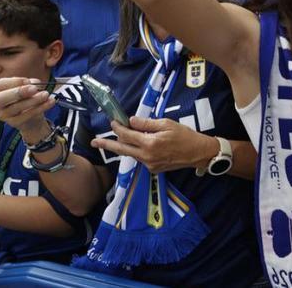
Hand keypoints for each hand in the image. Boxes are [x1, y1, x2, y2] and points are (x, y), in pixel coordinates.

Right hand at [0, 77, 54, 136]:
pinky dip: (40, 108)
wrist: (32, 118)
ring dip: (33, 100)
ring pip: (16, 107)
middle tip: (34, 89)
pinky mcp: (14, 123)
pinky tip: (50, 102)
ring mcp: (4, 115)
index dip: (15, 81)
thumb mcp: (28, 88)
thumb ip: (29, 84)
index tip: (29, 81)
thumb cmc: (28, 98)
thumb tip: (34, 83)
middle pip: (1, 98)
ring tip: (46, 94)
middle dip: (18, 92)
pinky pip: (26, 116)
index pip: (0, 84)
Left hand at [91, 116, 216, 173]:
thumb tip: (131, 121)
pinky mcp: (153, 169)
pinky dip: (136, 151)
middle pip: (122, 150)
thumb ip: (146, 123)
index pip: (128, 135)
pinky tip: (137, 145)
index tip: (113, 122)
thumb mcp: (166, 123)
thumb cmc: (184, 135)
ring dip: (122, 147)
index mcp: (149, 143)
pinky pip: (140, 158)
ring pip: (131, 154)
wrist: (198, 153)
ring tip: (112, 141)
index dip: (119, 128)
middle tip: (93, 143)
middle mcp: (147, 156)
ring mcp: (149, 165)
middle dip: (107, 145)